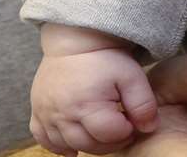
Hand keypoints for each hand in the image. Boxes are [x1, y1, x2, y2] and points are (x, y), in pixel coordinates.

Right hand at [29, 41, 157, 156]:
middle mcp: (63, 114)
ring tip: (99, 128)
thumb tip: (149, 128)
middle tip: (118, 126)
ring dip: (86, 144)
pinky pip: (43, 138)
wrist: (75, 41)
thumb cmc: (105, 58)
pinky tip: (72, 142)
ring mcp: (46, 114)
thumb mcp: (132, 76)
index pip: (111, 136)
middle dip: (109, 141)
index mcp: (87, 105)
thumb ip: (143, 104)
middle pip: (89, 145)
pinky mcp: (38, 111)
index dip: (127, 131)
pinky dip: (57, 145)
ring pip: (66, 145)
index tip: (130, 119)